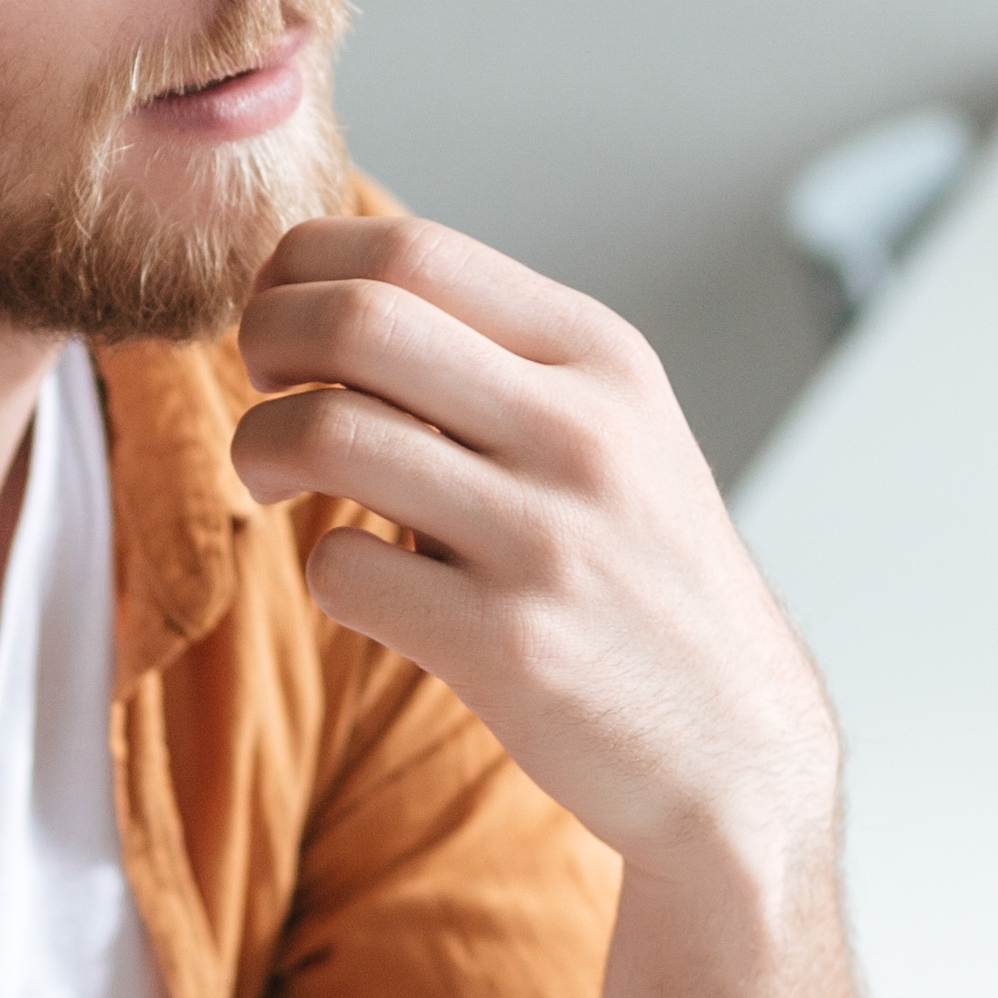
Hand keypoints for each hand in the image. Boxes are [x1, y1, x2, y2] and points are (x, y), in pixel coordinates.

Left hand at [231, 217, 836, 894]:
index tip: (283, 313)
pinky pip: (342, 570)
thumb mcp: (616, 433)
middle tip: (261, 383)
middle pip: (358, 319)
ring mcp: (546, 540)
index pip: (415, 250)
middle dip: (266, 338)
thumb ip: (500, 363)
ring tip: (276, 481)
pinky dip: (325, 572)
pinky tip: (367, 587)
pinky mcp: (508, 647)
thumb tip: (331, 297)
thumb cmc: (645, 580)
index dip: (306, 269)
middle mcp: (582, 433)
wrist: (737, 747)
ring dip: (263, 450)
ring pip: (329, 434)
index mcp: (603, 359)